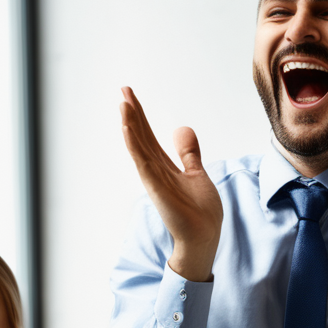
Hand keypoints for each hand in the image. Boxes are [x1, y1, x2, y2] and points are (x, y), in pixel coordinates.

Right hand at [120, 86, 222, 282]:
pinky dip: (134, 146)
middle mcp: (156, 171)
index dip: (140, 116)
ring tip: (123, 104)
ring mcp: (155, 179)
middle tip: (123, 90)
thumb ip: (188, 154)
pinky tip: (127, 129)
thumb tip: (181, 129)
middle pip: (141, 137)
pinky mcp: (157, 188)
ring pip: (139, 146)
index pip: (149, 136)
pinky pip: (143, 163)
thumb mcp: (196, 174)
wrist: (204, 237)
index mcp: (165, 167)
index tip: (130, 96)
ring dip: (130, 125)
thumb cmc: (200, 212)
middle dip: (133, 114)